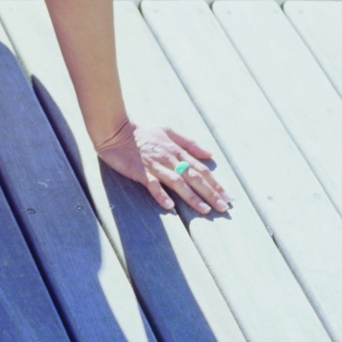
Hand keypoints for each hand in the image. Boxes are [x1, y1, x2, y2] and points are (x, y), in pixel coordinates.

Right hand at [96, 120, 227, 214]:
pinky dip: (161, 195)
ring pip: (178, 183)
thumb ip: (189, 143)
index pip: (201, 169)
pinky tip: (170, 206)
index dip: (215, 183)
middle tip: (223, 208)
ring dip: (192, 197)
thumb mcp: (167, 131)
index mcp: (177, 151)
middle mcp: (169, 159)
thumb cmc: (141, 131)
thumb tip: (209, 154)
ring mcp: (155, 165)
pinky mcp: (140, 171)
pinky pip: (152, 184)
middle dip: (210, 193)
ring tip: (205, 210)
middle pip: (194, 177)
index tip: (227, 197)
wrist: (114, 130)